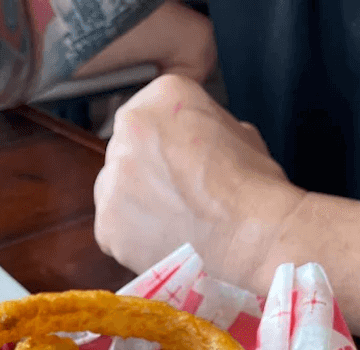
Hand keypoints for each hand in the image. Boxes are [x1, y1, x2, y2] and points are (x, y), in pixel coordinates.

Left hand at [94, 74, 305, 291]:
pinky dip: (131, 238)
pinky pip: (111, 230)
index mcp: (163, 96)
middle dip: (146, 171)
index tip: (179, 162)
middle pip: (127, 150)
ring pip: (114, 189)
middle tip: (175, 195)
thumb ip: (203, 128)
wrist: (251, 238)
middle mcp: (129, 130)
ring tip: (170, 222)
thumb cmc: (253, 188)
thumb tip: (198, 142)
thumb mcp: (238, 132)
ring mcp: (113, 179)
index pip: (151, 113)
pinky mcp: (107, 224)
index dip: (167, 142)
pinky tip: (161, 242)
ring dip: (135, 203)